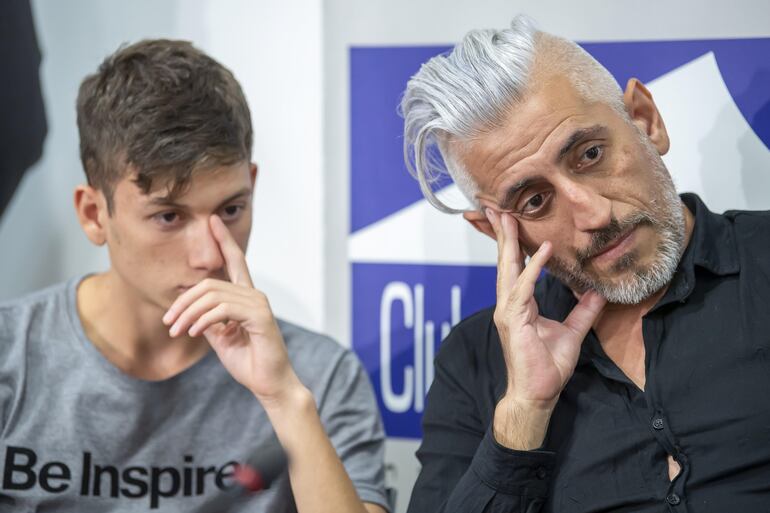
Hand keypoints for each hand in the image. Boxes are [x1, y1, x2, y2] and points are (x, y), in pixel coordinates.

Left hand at [162, 215, 302, 407]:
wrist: (269, 384)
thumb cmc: (248, 362)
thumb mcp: (221, 338)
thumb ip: (209, 320)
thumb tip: (189, 311)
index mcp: (246, 297)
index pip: (235, 261)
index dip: (224, 239)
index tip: (212, 220)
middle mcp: (254, 295)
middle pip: (209, 283)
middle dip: (183, 301)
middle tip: (168, 322)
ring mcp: (259, 304)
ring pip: (212, 295)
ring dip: (188, 313)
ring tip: (177, 331)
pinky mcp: (260, 316)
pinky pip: (222, 309)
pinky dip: (203, 321)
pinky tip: (195, 334)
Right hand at [486, 210, 604, 447]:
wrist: (537, 394)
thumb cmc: (547, 368)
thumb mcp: (572, 333)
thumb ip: (583, 311)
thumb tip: (596, 292)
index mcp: (519, 304)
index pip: (515, 266)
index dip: (513, 242)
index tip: (511, 218)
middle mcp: (509, 303)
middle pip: (505, 261)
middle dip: (501, 233)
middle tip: (497, 205)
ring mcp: (508, 311)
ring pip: (507, 269)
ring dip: (508, 241)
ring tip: (508, 217)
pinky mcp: (513, 320)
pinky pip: (523, 288)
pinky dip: (531, 267)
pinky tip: (541, 250)